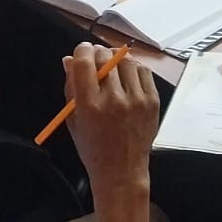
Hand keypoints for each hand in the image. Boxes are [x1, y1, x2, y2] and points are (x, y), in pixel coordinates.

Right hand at [64, 42, 160, 186]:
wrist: (122, 171)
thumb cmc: (92, 148)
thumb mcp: (73, 121)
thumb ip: (70, 88)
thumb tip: (69, 59)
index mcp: (90, 106)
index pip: (84, 62)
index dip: (81, 50)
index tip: (81, 51)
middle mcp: (114, 99)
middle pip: (105, 57)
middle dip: (97, 53)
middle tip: (95, 59)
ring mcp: (136, 99)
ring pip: (126, 60)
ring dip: (116, 58)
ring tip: (112, 65)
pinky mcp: (153, 101)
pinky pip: (144, 71)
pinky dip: (134, 67)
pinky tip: (127, 74)